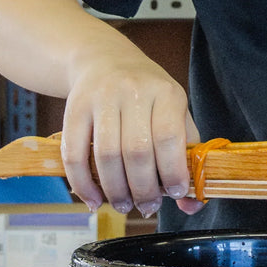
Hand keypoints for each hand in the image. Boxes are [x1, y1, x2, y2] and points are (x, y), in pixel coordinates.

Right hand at [60, 42, 200, 216]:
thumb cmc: (148, 97)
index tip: (175, 193)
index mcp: (166, 92)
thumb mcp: (175, 115)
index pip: (169, 137)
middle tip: (147, 207)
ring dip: (115, 191)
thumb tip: (192, 205)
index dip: (172, 172)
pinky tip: (94, 199)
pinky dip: (83, 184)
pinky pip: (74, 153)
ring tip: (124, 205)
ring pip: (106, 155)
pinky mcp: (75, 108)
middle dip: (143, 189)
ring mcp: (101, 98)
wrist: (105, 59)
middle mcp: (133, 91)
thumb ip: (187, 157)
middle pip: (136, 151)